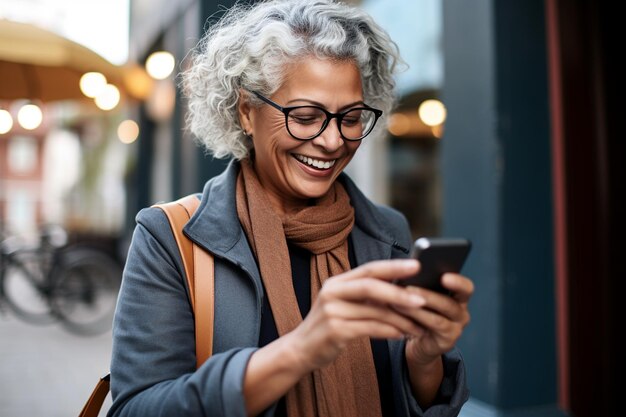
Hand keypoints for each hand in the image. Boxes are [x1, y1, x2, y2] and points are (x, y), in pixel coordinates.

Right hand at [288, 259, 426, 371]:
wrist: (301, 349)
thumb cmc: (330, 325)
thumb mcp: (344, 304)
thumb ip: (366, 296)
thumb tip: (402, 289)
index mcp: (337, 282)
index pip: (369, 269)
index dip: (393, 266)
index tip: (417, 266)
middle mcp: (332, 292)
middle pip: (370, 286)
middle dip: (399, 292)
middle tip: (422, 299)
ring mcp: (332, 311)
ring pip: (374, 311)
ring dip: (400, 320)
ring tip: (418, 327)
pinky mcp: (335, 331)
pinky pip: (369, 328)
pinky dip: (388, 331)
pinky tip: (401, 335)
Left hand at [396, 273, 473, 365]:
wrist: (421, 342)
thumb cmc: (421, 314)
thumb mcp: (424, 298)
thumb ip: (423, 286)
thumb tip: (406, 273)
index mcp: (458, 297)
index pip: (466, 288)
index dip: (457, 282)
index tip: (444, 277)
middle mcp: (461, 312)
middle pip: (449, 304)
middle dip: (427, 296)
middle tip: (408, 288)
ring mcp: (456, 329)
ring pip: (437, 319)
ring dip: (416, 310)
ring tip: (398, 302)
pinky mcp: (447, 341)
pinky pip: (430, 332)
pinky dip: (415, 322)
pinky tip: (400, 316)